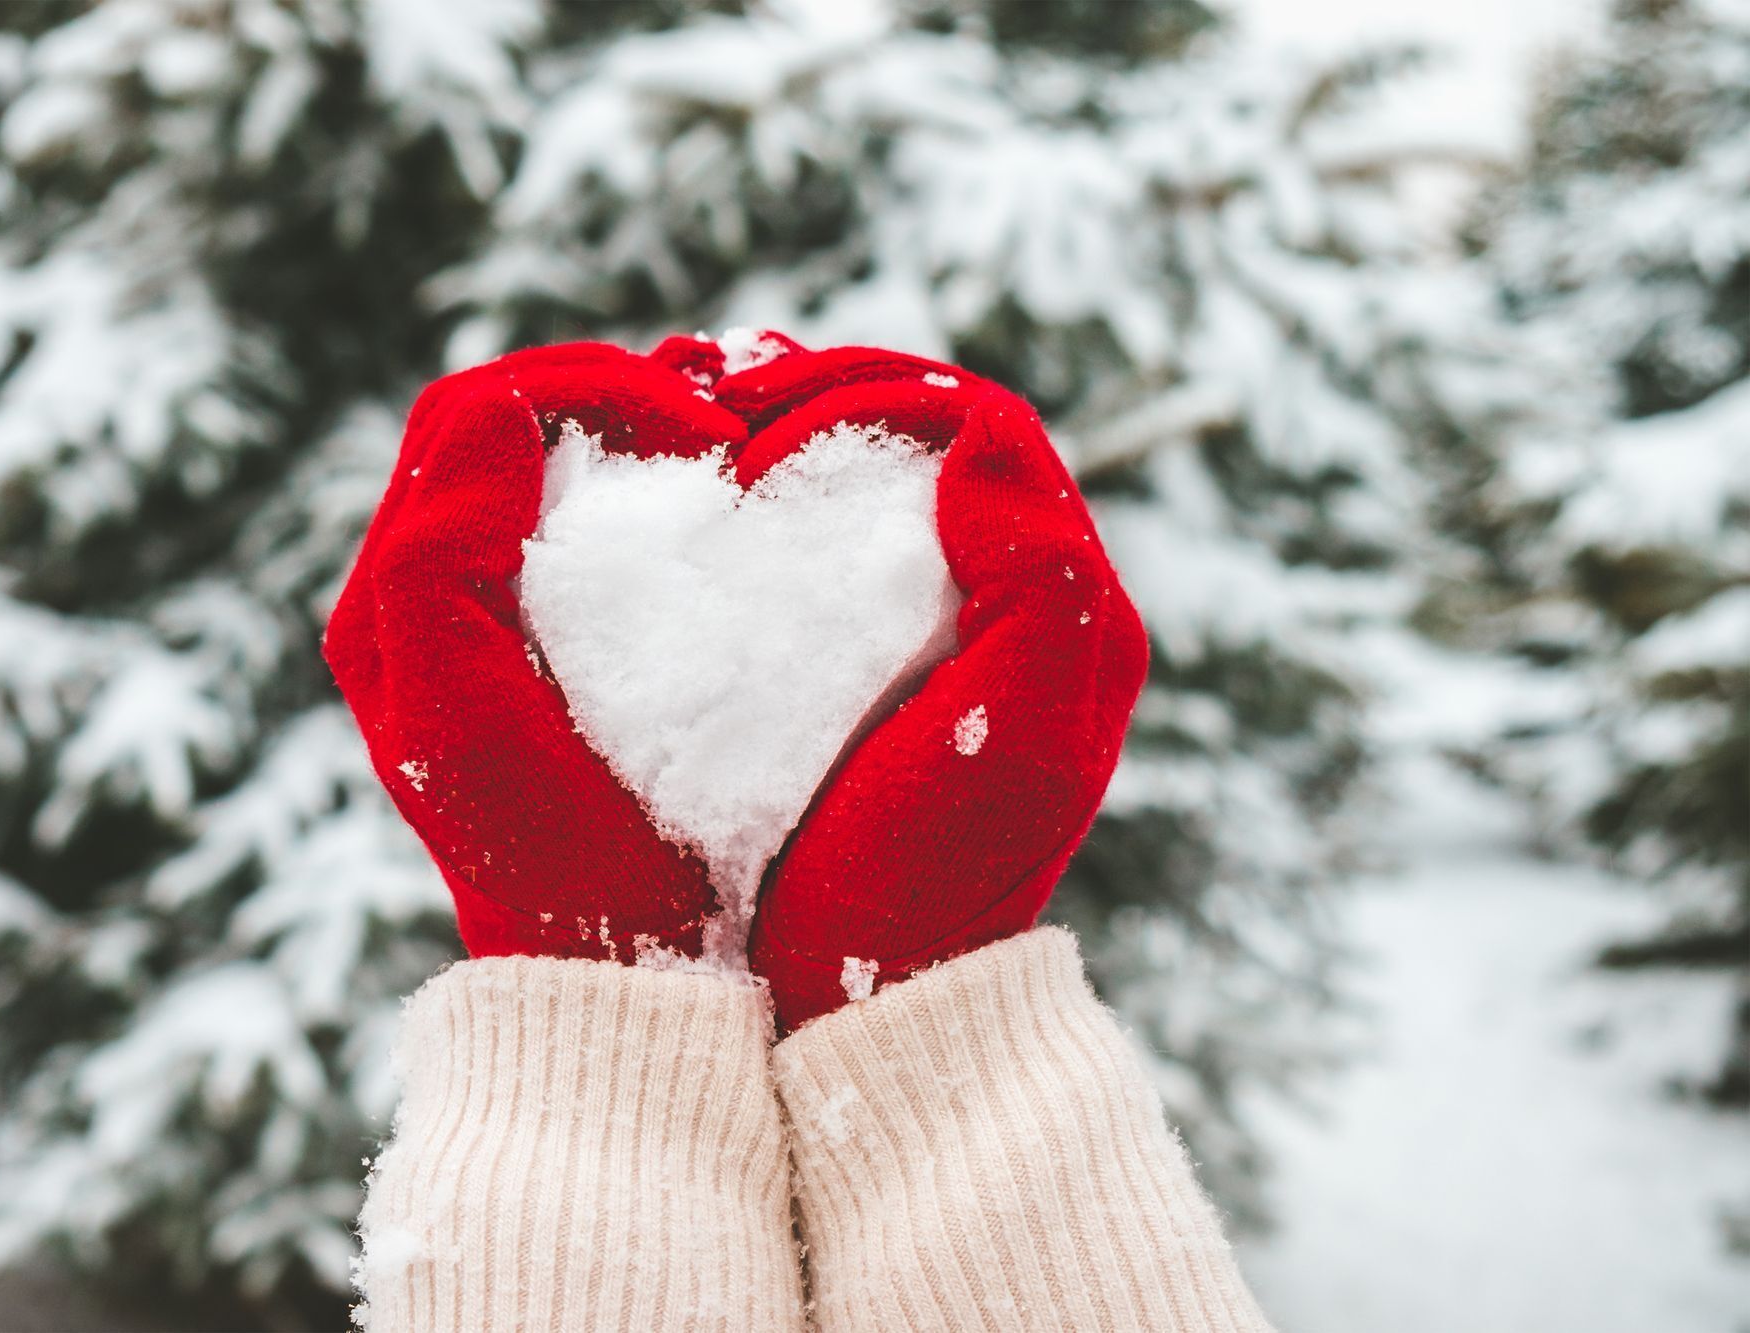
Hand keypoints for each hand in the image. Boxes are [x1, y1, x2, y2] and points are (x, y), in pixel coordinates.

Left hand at [323, 344, 746, 960]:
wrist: (627, 970)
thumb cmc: (556, 859)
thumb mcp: (464, 727)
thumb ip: (435, 567)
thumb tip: (497, 413)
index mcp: (399, 597)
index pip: (477, 414)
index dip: (588, 388)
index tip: (701, 433)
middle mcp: (439, 593)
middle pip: (517, 417)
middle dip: (624, 392)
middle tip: (727, 429)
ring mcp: (507, 613)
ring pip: (564, 456)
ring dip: (649, 424)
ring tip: (738, 440)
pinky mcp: (572, 640)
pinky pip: (605, 512)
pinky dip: (668, 478)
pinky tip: (736, 489)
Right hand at [721, 348, 1149, 1030]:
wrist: (861, 1003)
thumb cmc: (928, 884)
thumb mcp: (1010, 749)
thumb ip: (1038, 585)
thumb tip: (982, 432)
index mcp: (1063, 600)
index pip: (977, 426)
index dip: (866, 396)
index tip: (757, 439)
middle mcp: (1012, 594)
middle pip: (920, 431)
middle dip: (814, 392)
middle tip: (709, 410)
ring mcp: (935, 623)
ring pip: (865, 472)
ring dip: (782, 428)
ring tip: (690, 430)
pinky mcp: (864, 655)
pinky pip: (820, 532)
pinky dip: (760, 493)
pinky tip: (691, 497)